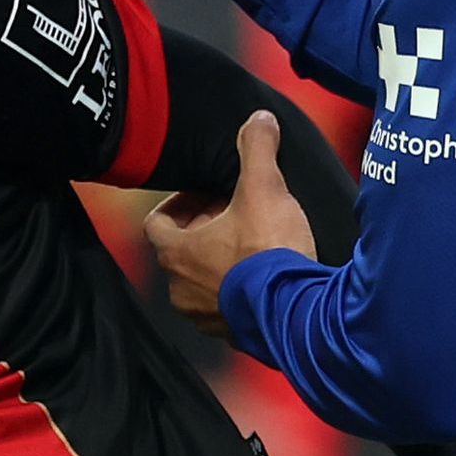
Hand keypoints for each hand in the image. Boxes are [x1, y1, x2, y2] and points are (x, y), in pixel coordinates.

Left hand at [142, 114, 320, 335]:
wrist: (299, 312)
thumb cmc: (269, 251)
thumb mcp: (264, 187)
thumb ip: (257, 149)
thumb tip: (259, 120)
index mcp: (176, 254)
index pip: (157, 223)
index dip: (179, 203)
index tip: (206, 193)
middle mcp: (181, 290)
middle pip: (181, 251)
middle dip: (206, 229)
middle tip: (236, 211)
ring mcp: (205, 317)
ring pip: (203, 281)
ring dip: (221, 261)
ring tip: (254, 242)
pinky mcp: (234, 335)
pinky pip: (227, 307)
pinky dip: (240, 289)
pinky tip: (268, 275)